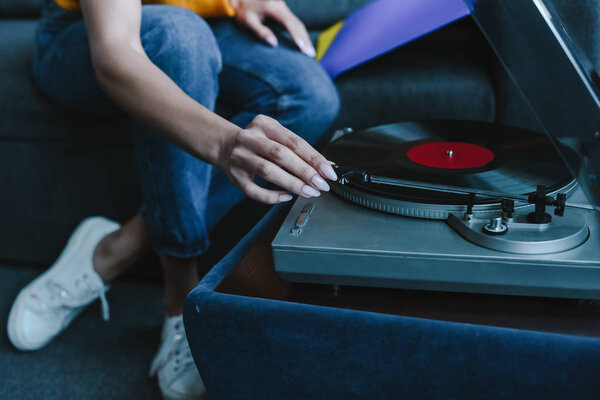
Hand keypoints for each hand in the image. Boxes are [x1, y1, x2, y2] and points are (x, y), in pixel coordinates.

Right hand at [218, 115, 337, 203]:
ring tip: (309, 192)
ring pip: (268, 171)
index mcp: (264, 124)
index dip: (314, 157)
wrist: (224, 145)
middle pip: (281, 155)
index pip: (294, 141)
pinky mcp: (234, 176)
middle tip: (321, 185)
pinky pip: (254, 190)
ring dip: (292, 183)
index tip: (329, 171)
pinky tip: (286, 197)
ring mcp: (240, 157)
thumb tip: (326, 166)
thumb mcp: (276, 137)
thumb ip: (299, 150)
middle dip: (305, 171)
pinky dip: (271, 196)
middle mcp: (250, 138)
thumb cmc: (258, 142)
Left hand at [231, 0, 315, 56]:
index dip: (297, 36)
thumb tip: (274, 44)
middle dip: (305, 39)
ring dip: (305, 37)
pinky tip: (304, 43)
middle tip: (311, 55)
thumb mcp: (248, 21)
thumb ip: (260, 31)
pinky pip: (295, 23)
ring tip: (311, 52)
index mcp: (273, 7)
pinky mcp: (283, 11)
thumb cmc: (243, 10)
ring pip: (298, 23)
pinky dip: (301, 34)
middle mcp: (281, 5)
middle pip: (297, 23)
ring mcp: (283, 8)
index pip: (289, 23)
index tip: (303, 48)